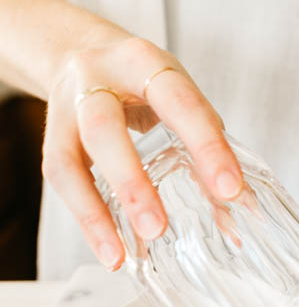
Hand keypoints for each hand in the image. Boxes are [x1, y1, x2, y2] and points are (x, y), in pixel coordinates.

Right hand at [43, 32, 243, 270]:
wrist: (82, 52)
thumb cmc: (143, 81)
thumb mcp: (178, 95)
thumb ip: (208, 144)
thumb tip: (239, 207)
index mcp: (143, 62)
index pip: (178, 101)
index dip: (206, 145)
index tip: (230, 190)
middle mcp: (95, 81)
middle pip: (103, 129)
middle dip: (131, 182)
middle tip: (158, 228)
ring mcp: (66, 110)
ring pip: (69, 161)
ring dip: (97, 213)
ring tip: (125, 254)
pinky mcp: (52, 139)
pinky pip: (63, 183)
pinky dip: (89, 222)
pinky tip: (112, 254)